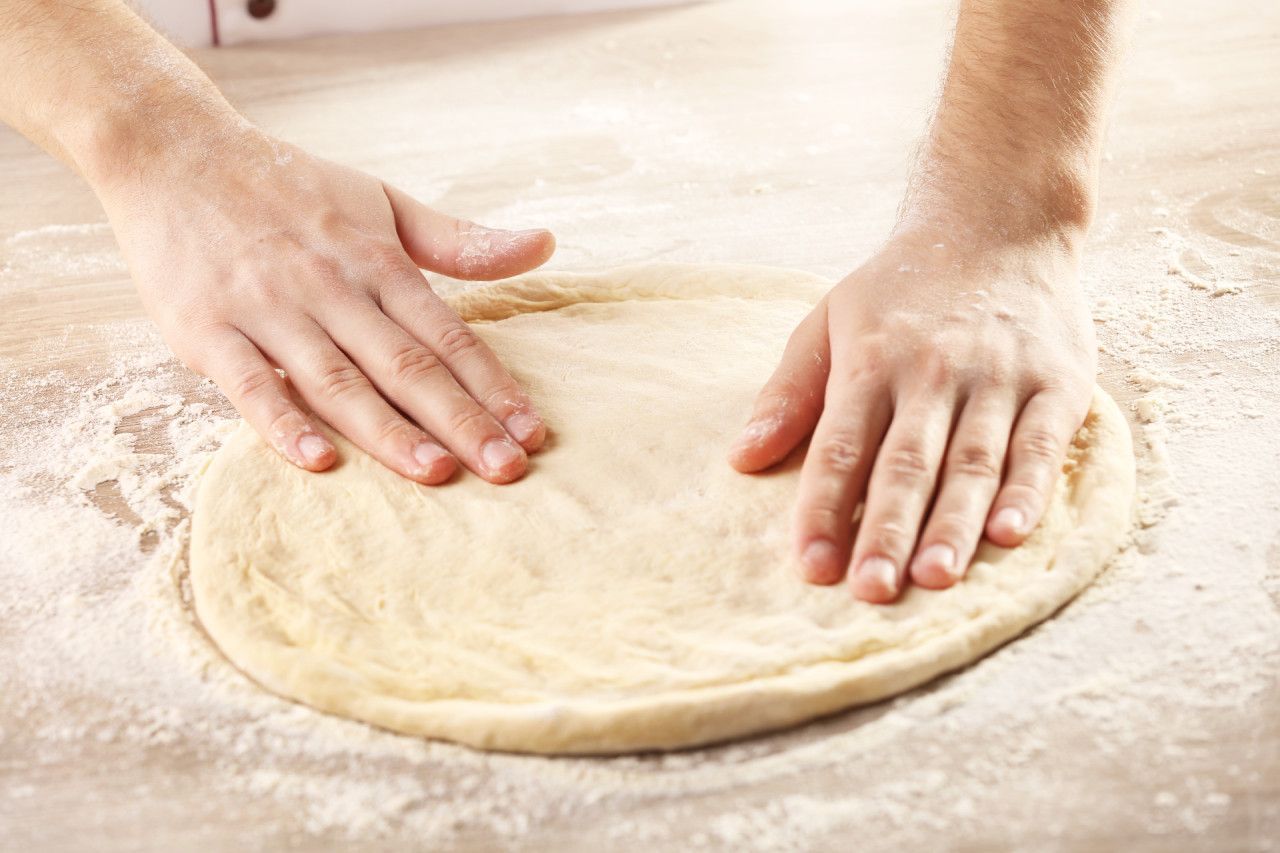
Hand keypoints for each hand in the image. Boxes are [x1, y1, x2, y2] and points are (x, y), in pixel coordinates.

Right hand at [98, 124, 553, 484]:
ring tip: (437, 472)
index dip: (492, 385)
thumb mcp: (382, 203)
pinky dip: (282, 422)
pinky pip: (249, 384)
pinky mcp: (207, 329)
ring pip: (338, 380)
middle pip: (405, 365)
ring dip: (388, 430)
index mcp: (377, 262)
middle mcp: (331, 287)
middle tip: (508, 469)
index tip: (532, 432)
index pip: (447, 335)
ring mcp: (268, 309)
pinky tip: (320, 460)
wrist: (174, 153)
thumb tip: (544, 245)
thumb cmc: (291, 188)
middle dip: (461, 419)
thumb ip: (459, 240)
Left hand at [729, 225, 1095, 601]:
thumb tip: (741, 457)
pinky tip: (1010, 534)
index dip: (824, 508)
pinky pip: (1043, 444)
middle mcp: (935, 371)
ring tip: (933, 578)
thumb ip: (790, 391)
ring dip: (953, 523)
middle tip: (870, 592)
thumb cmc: (903, 286)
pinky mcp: (1058, 382)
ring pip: (973, 461)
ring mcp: (1000, 378)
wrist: (999, 221)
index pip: (841, 447)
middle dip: (886, 531)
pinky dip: (1029, 490)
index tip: (810, 567)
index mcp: (873, 360)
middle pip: (906, 463)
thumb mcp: (830, 319)